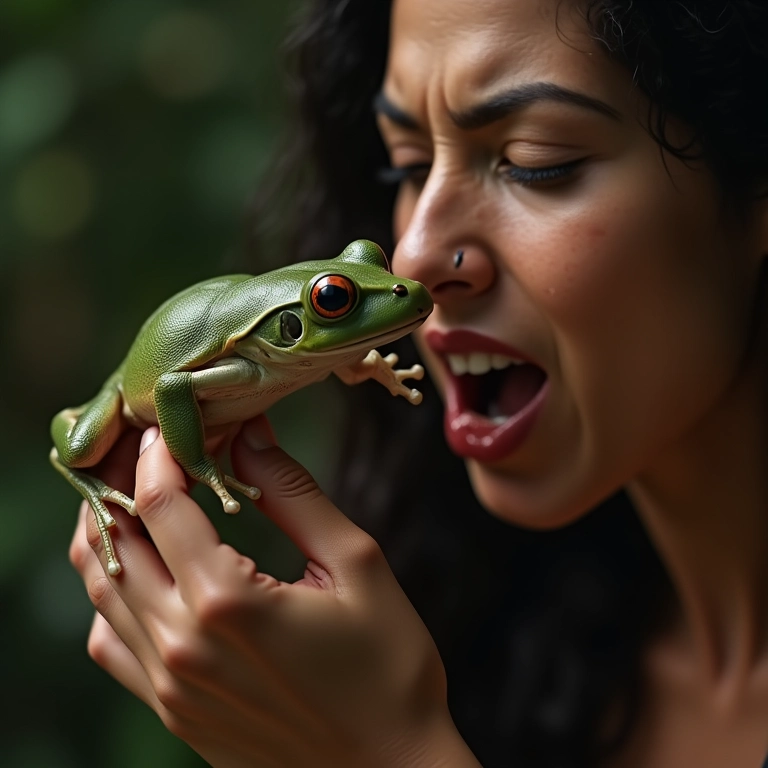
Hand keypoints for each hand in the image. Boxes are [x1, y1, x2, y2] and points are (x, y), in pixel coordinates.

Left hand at [69, 417, 477, 767]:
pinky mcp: (172, 712)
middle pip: (112, 542)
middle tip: (139, 448)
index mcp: (227, 600)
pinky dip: (111, 594)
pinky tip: (144, 572)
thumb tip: (250, 436)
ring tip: (135, 496)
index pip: (160, 504)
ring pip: (101, 591)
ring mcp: (168, 686)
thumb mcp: (356, 564)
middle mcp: (181, 645)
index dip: (156, 453)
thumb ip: (294, 494)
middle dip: (117, 482)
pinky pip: (110, 642)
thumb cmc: (387, 668)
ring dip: (108, 533)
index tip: (168, 425)